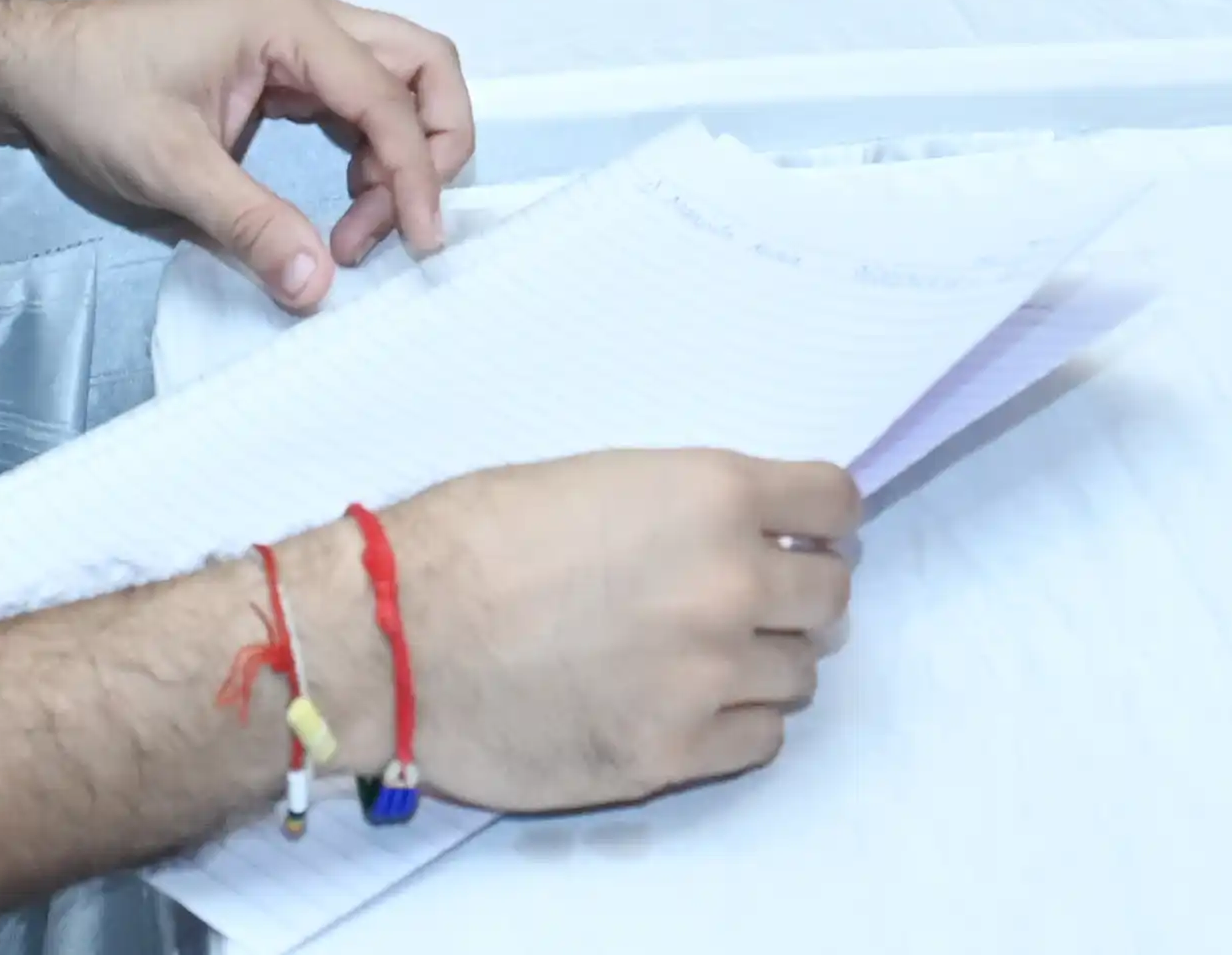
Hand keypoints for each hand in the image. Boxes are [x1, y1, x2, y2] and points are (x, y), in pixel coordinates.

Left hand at [0, 0, 475, 313]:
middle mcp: (309, 23)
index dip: (415, 173)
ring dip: (401, 153)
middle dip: (435, 144)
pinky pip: (358, 105)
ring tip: (357, 228)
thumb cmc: (96, 94)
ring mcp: (298, 45)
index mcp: (291, 25)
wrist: (37, 68)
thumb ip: (249, 223)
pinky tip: (342, 203)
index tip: (416, 241)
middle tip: (408, 222)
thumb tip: (317, 285)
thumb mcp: (170, 167)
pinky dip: (370, 152)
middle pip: (422, 66)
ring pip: (398, 84)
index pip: (388, 98)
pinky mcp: (283, 74)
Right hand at [356, 452, 861, 812]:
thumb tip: (739, 531)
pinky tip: (687, 704)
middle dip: (797, 593)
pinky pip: (760, 740)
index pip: (836, 504)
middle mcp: (729, 583)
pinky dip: (736, 722)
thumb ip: (686, 506)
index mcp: (713, 496)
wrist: (396, 637)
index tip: (805, 534)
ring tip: (700, 656)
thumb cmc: (471, 542)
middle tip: (748, 600)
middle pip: (830, 594)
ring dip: (765, 661)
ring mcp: (708, 675)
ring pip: (800, 672)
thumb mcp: (597, 478)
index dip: (821, 520)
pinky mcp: (674, 752)